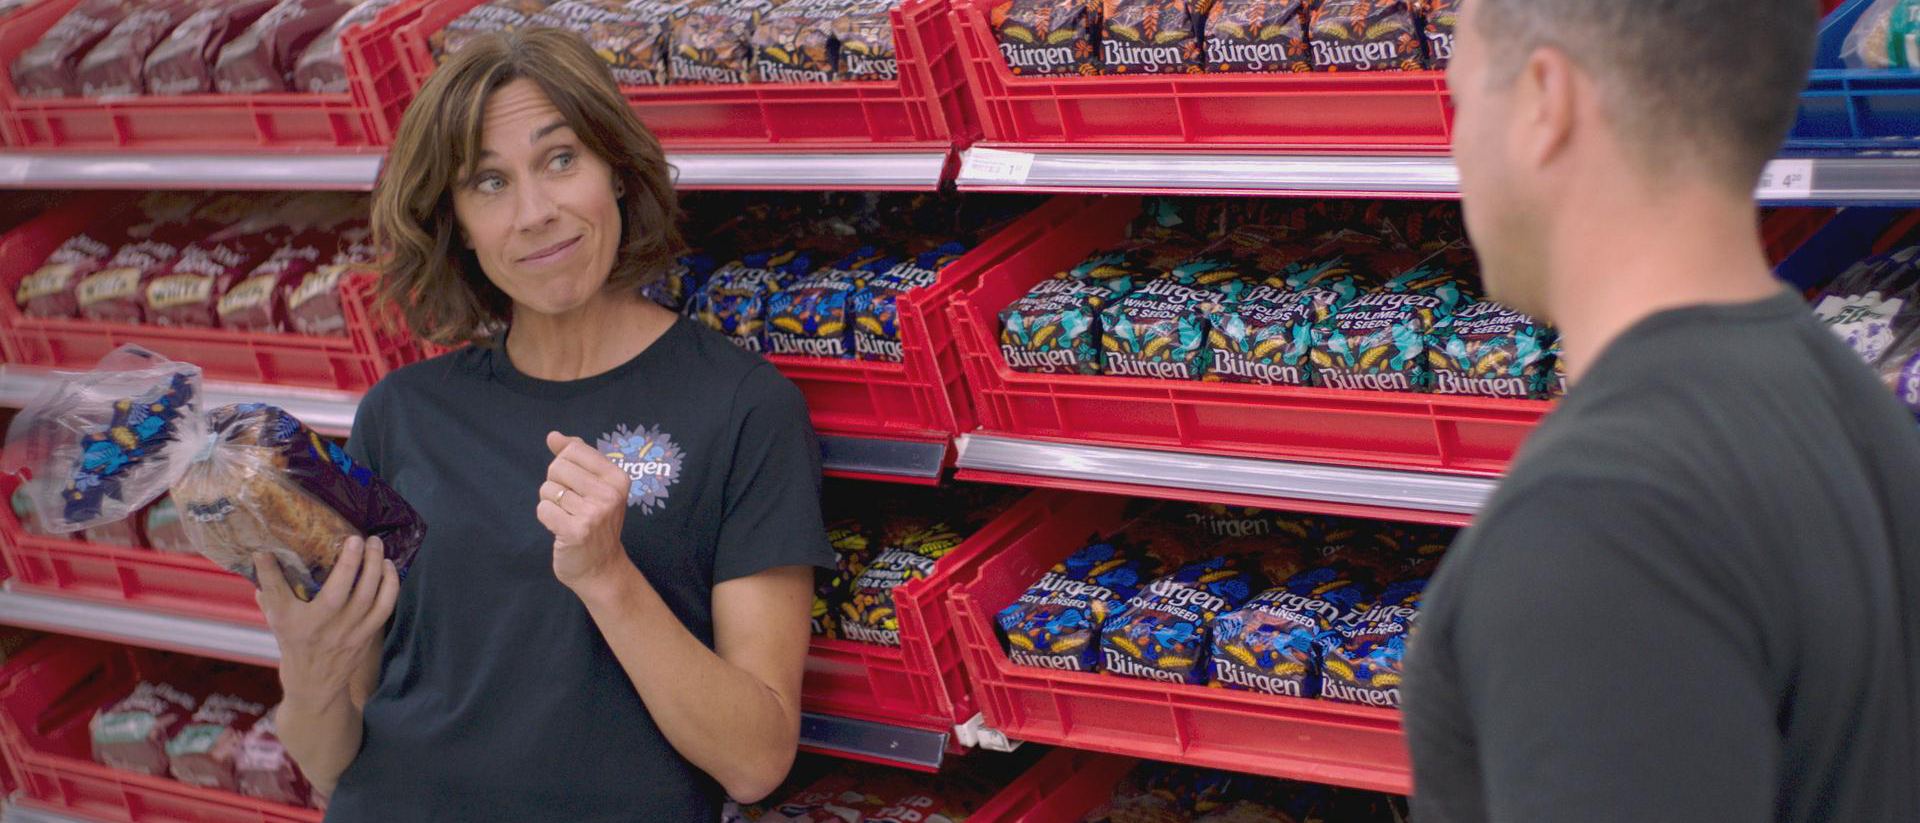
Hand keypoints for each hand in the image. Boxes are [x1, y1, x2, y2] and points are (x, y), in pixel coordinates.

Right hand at [255, 537, 397, 703]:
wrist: (314, 686)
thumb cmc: (294, 644)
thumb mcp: (276, 619)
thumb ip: (269, 588)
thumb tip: (262, 553)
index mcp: (292, 624)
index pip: (279, 594)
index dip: (272, 572)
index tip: (266, 550)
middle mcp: (321, 629)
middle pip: (340, 592)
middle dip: (352, 562)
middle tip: (358, 537)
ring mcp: (347, 634)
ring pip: (368, 598)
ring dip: (376, 569)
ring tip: (377, 545)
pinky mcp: (366, 636)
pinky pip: (384, 609)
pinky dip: (390, 586)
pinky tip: (389, 566)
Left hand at [538, 431, 634, 591]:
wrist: (601, 568)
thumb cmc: (595, 523)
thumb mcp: (595, 486)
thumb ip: (575, 457)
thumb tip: (553, 436)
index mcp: (617, 478)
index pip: (575, 449)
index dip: (565, 465)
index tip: (577, 485)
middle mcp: (610, 494)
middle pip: (557, 467)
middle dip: (555, 484)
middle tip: (570, 504)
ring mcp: (594, 514)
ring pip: (548, 490)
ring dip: (551, 504)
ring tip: (568, 517)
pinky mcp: (576, 531)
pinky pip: (543, 509)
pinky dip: (546, 518)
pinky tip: (561, 528)